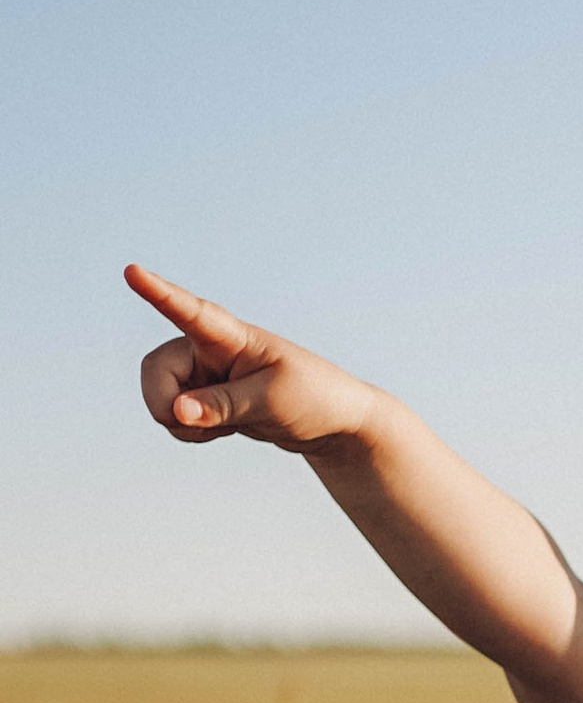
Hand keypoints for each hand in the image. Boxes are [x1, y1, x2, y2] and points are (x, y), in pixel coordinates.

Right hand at [127, 264, 387, 455]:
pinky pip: (175, 418)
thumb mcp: (271, 401)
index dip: (158, 293)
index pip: (190, 312)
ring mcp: (203, 374)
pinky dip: (190, 431)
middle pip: (156, 371)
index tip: (132, 271)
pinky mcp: (204, 398)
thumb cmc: (312, 397)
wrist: (331, 422)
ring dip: (181, 423)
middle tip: (193, 424)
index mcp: (231, 337)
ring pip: (161, 399)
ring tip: (228, 424)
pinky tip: (222, 429)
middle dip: (162, 404)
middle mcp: (209, 349)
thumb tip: (176, 413)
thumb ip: (222, 406)